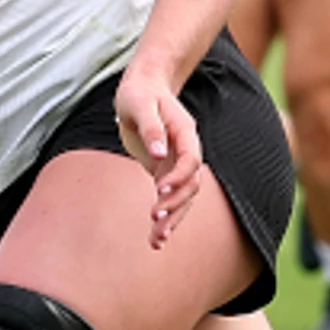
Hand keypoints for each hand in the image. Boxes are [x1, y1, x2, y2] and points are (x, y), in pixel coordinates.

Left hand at [112, 66, 207, 248]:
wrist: (142, 89)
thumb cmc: (139, 93)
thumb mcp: (140, 105)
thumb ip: (151, 128)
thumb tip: (158, 152)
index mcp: (185, 133)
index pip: (191, 160)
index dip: (179, 176)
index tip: (160, 190)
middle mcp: (186, 151)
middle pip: (191, 185)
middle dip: (175, 204)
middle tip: (156, 218)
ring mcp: (176, 164)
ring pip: (183, 198)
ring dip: (172, 219)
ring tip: (157, 240)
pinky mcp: (164, 172)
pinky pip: (169, 199)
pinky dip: (165, 217)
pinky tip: (156, 238)